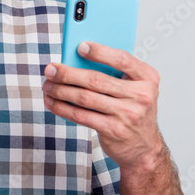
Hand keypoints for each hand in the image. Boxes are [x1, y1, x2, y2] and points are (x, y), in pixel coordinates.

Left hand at [42, 41, 164, 173]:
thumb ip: (115, 73)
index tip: (79, 46)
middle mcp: (140, 96)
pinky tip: (53, 102)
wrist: (144, 147)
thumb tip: (77, 60)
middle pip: (96, 80)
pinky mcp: (113, 130)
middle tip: (50, 69)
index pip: (122, 59)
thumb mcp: (135, 87)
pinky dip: (63, 108)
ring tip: (47, 86)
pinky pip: (82, 116)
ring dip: (61, 91)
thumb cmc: (134, 110)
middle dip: (68, 73)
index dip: (99, 52)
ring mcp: (127, 114)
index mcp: (147, 78)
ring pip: (85, 98)